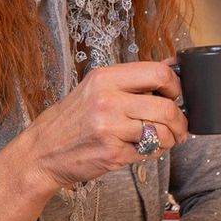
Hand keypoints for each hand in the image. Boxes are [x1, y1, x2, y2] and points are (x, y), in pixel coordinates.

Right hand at [21, 59, 187, 188]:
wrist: (41, 152)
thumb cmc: (71, 119)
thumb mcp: (97, 87)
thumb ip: (133, 78)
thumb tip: (172, 66)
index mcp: (105, 78)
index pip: (159, 73)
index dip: (175, 86)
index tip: (174, 95)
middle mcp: (107, 100)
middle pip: (166, 107)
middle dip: (179, 120)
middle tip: (179, 126)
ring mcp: (110, 128)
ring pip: (162, 132)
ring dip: (169, 139)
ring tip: (162, 139)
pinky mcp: (113, 154)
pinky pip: (149, 152)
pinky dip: (153, 152)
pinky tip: (143, 148)